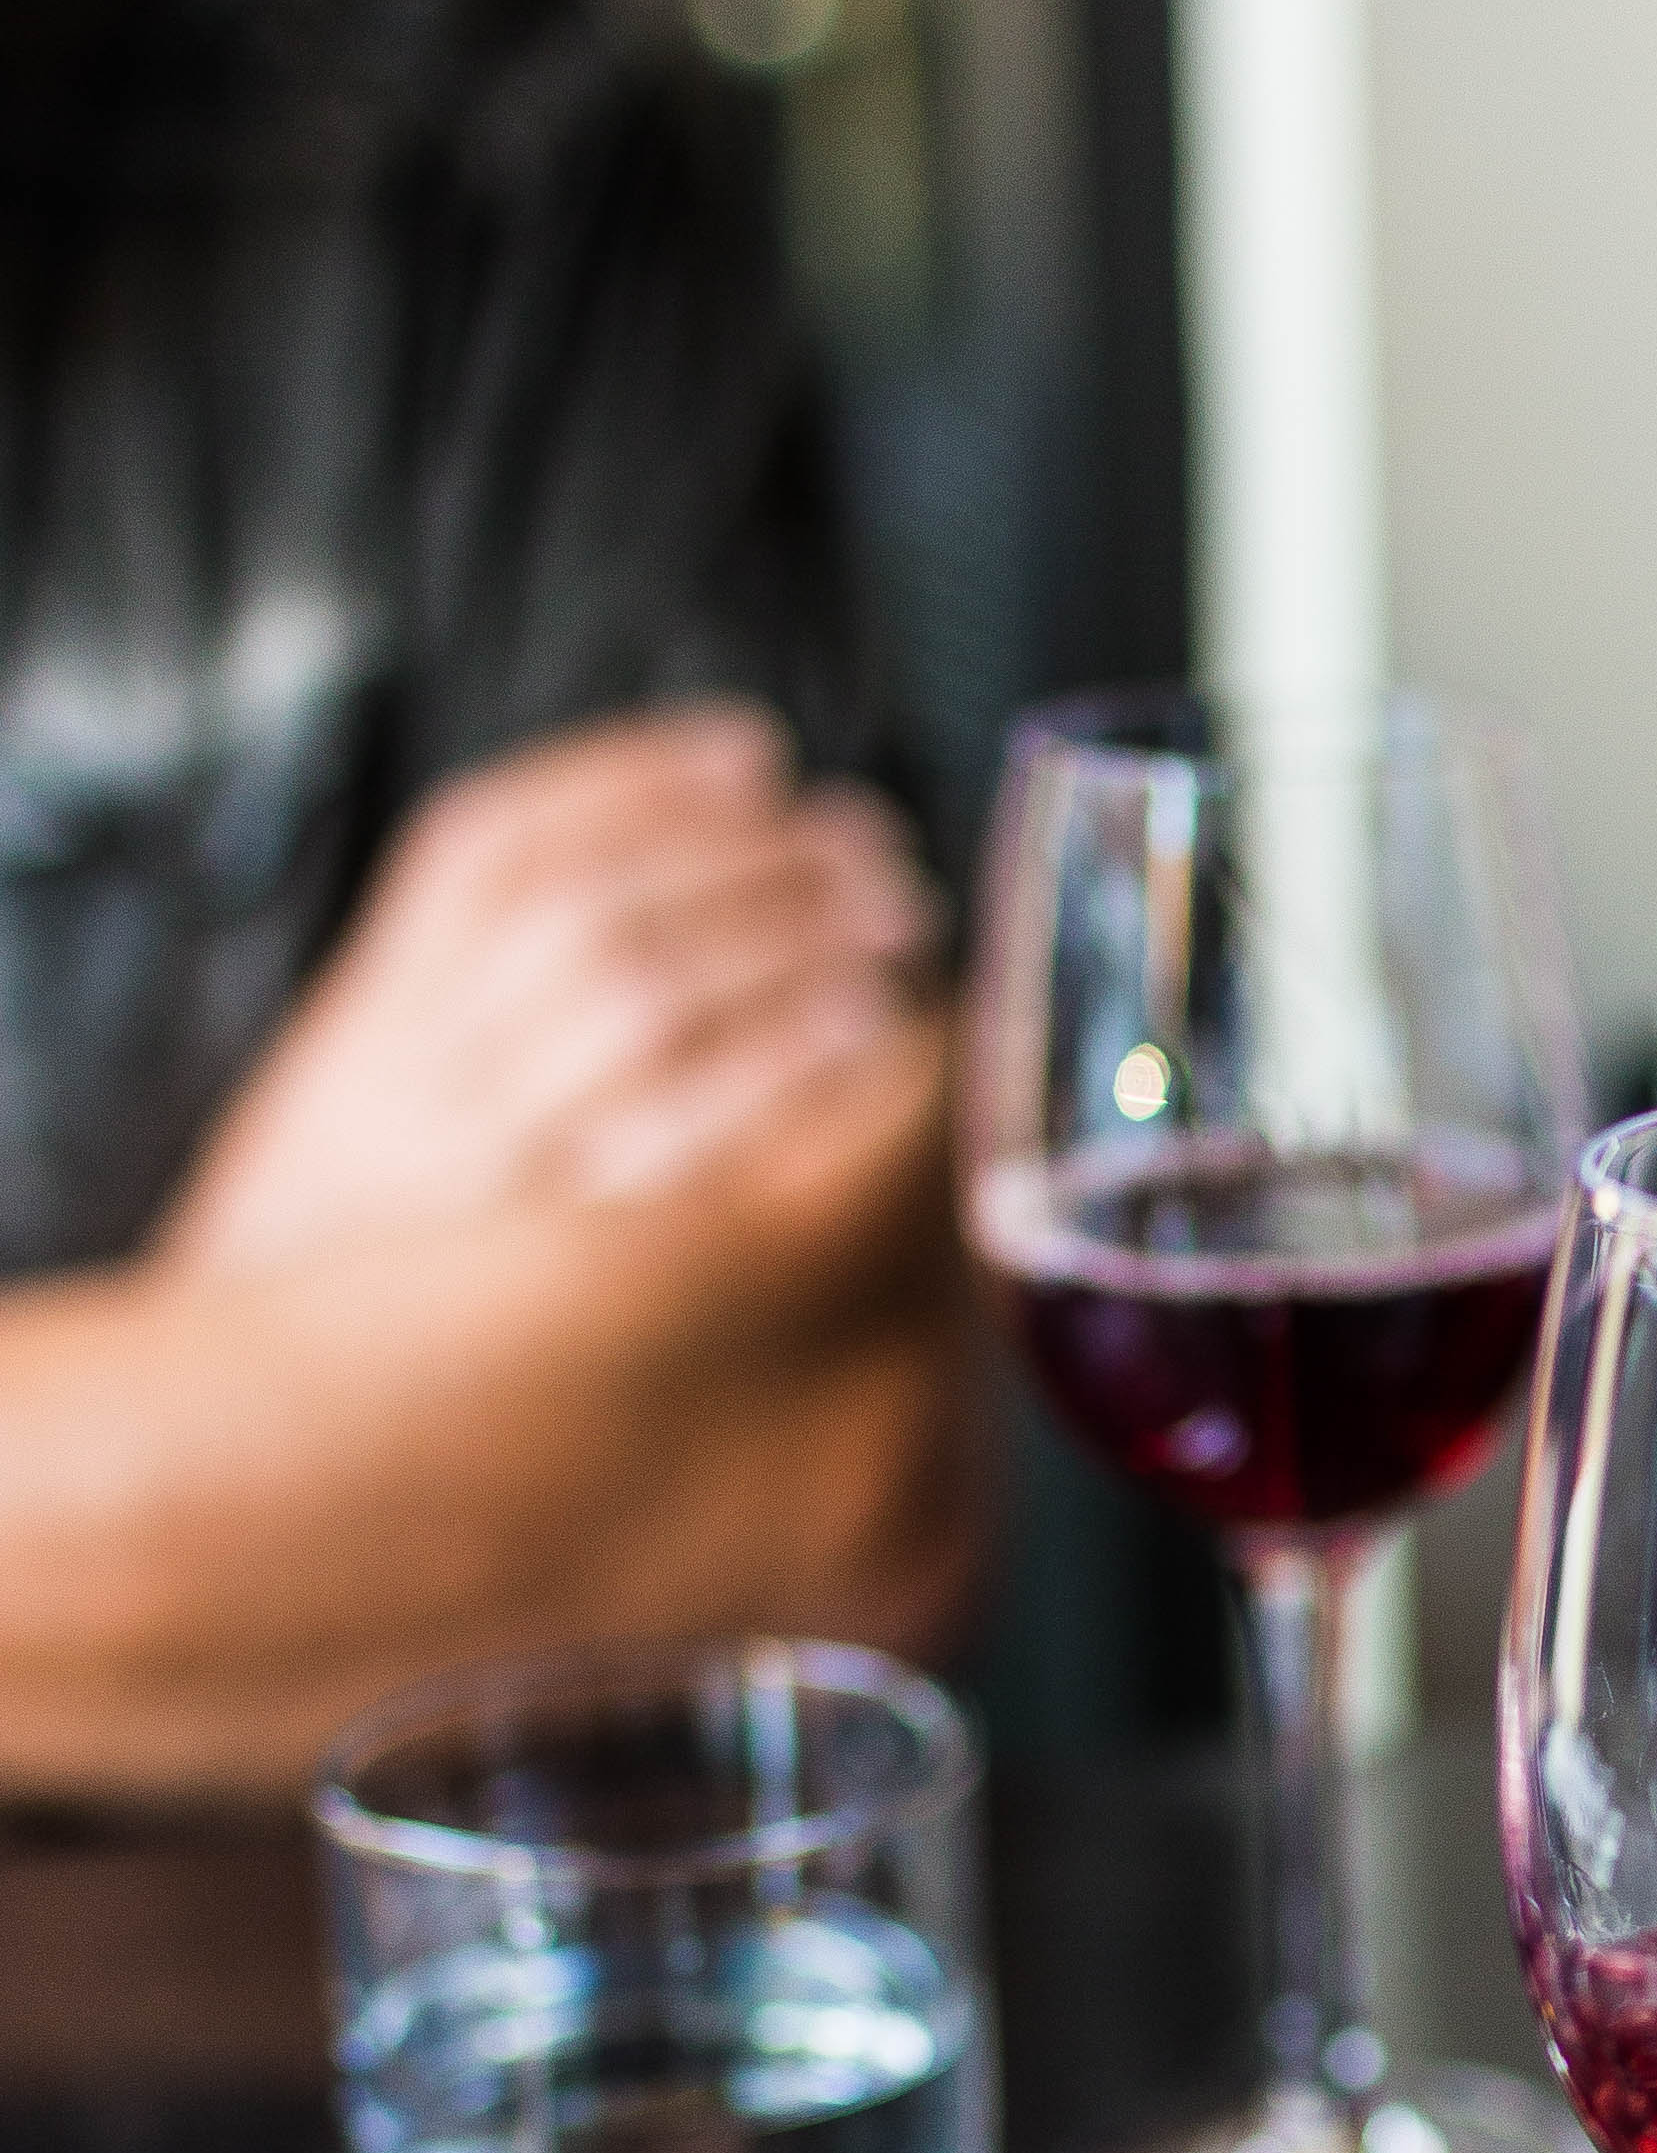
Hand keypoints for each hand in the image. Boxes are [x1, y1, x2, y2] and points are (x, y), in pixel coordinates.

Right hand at [157, 704, 941, 1281]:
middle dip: (750, 865)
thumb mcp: (380, 1054)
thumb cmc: (369, 1211)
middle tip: (874, 853)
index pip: (494, 845)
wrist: (269, 1395)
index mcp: (381, 1001)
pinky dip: (784, 1077)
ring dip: (784, 950)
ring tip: (891, 930)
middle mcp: (423, 1067)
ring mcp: (487, 1165)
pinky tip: (868, 1041)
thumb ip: (495, 941)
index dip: (638, 780)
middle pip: (591, 911)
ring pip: (637, 1006)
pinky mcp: (559, 1269)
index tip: (758, 757)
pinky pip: (684, 1150)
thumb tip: (714, 808)